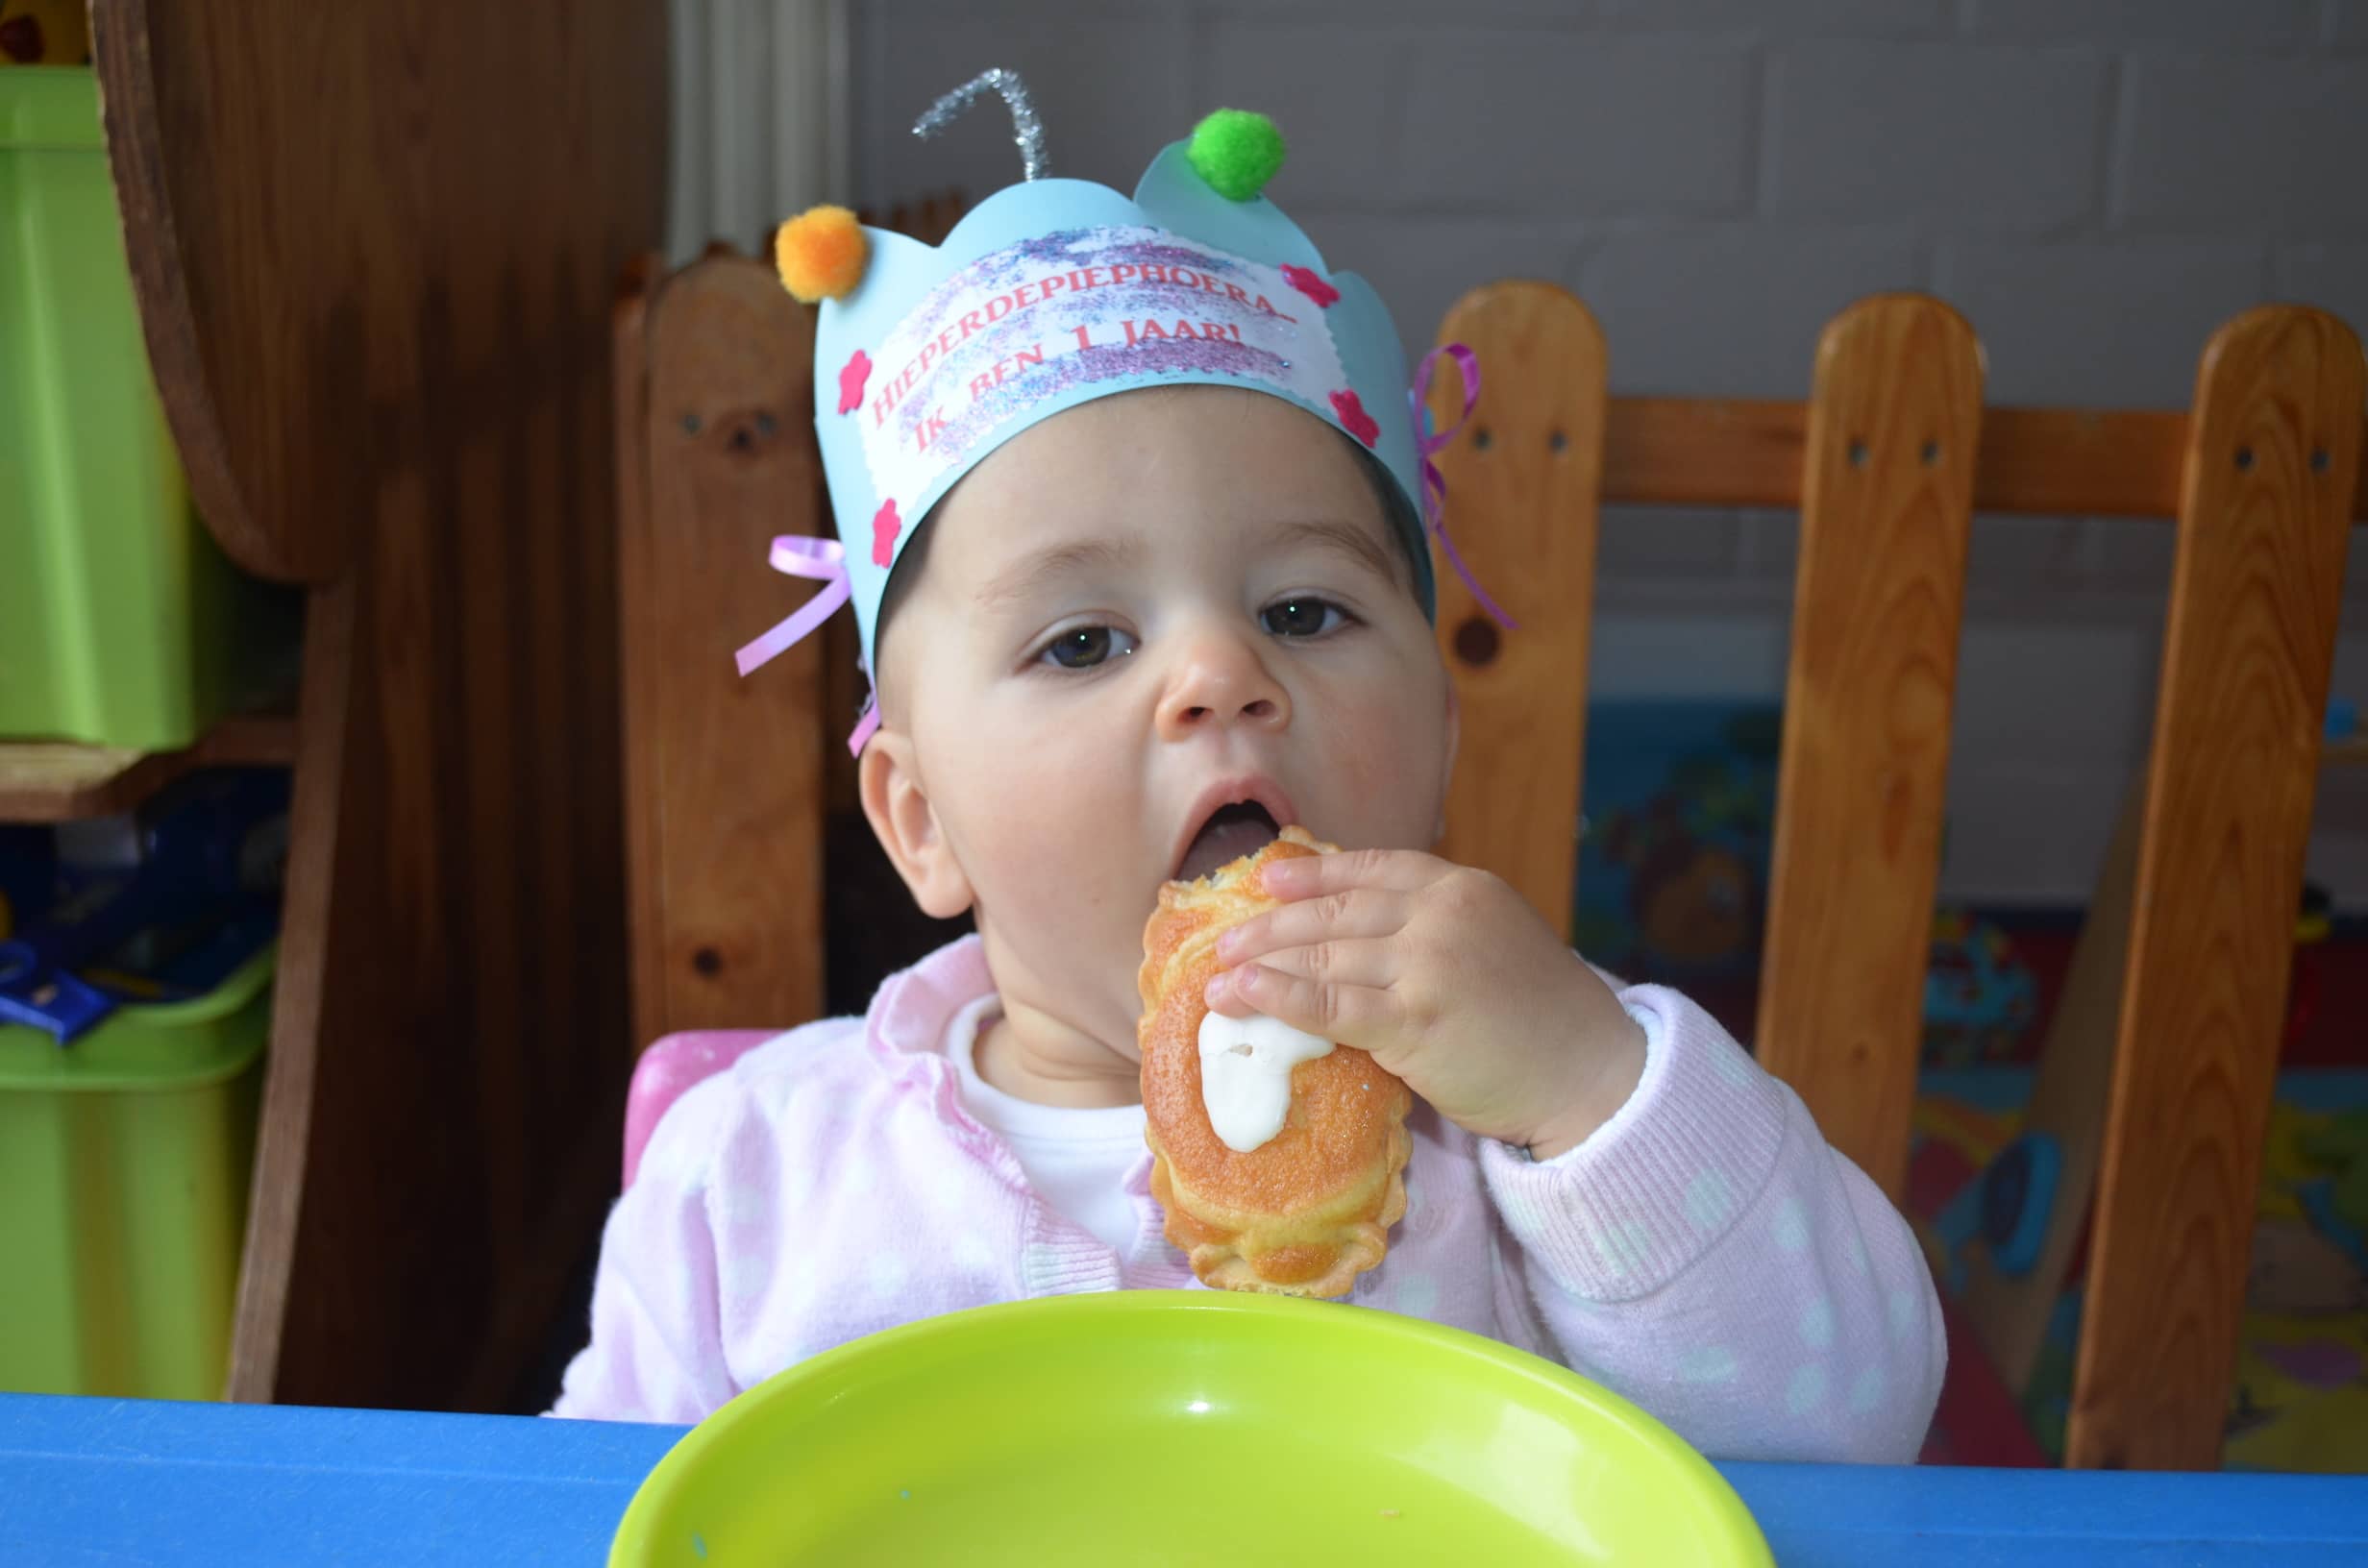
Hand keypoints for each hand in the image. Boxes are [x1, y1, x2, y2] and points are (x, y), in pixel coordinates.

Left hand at [1206, 849, 1646, 1158]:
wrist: (1591, 1072)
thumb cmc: (1542, 1018)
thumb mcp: (1495, 942)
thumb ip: (1437, 928)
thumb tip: (1360, 932)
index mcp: (1463, 887)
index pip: (1373, 869)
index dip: (1316, 873)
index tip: (1270, 878)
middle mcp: (1442, 913)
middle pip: (1337, 912)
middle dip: (1273, 923)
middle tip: (1228, 934)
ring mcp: (1428, 963)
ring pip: (1325, 955)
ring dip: (1262, 964)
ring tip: (1219, 975)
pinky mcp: (1415, 1019)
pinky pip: (1330, 1003)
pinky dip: (1279, 997)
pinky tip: (1244, 996)